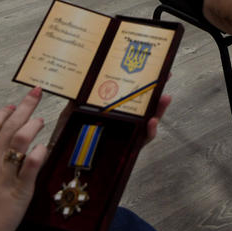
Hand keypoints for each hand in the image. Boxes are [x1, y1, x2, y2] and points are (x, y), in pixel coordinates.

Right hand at [0, 87, 46, 230]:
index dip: (3, 113)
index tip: (12, 106)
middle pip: (9, 128)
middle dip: (24, 107)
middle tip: (36, 93)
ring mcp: (5, 177)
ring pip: (21, 142)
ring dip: (32, 126)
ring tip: (41, 118)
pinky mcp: (20, 192)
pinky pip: (32, 167)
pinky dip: (39, 153)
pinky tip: (44, 145)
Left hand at [46, 88, 172, 152]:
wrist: (66, 161)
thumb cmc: (70, 136)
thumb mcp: (71, 112)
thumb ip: (77, 98)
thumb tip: (82, 78)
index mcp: (112, 110)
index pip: (130, 94)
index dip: (142, 82)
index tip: (153, 68)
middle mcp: (123, 121)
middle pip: (144, 105)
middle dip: (156, 91)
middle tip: (165, 78)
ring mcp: (128, 134)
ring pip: (149, 120)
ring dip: (159, 110)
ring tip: (164, 98)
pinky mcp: (130, 148)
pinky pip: (143, 140)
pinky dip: (149, 131)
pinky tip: (151, 122)